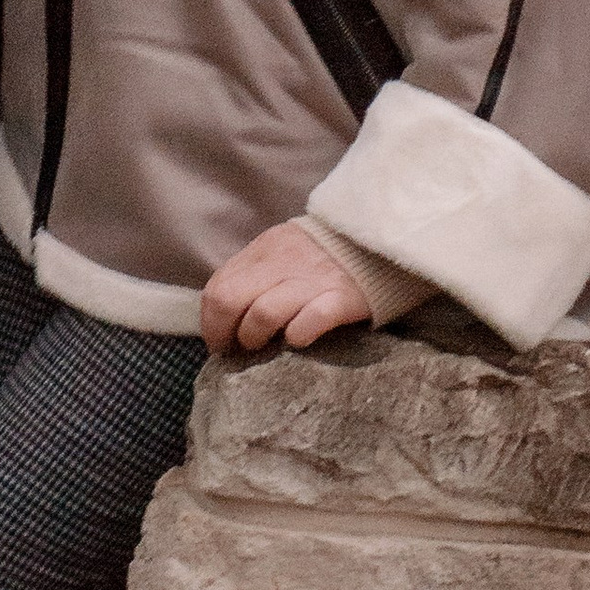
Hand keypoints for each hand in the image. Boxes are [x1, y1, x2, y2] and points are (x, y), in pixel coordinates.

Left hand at [200, 220, 374, 354]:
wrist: (379, 240)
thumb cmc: (325, 253)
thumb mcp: (283, 251)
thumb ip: (256, 272)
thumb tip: (226, 310)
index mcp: (264, 251)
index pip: (218, 286)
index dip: (210, 320)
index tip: (219, 340)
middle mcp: (282, 264)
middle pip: (230, 300)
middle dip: (223, 332)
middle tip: (234, 350)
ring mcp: (311, 281)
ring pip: (262, 313)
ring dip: (254, 336)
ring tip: (263, 346)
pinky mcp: (340, 298)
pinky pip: (308, 321)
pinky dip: (297, 335)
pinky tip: (297, 340)